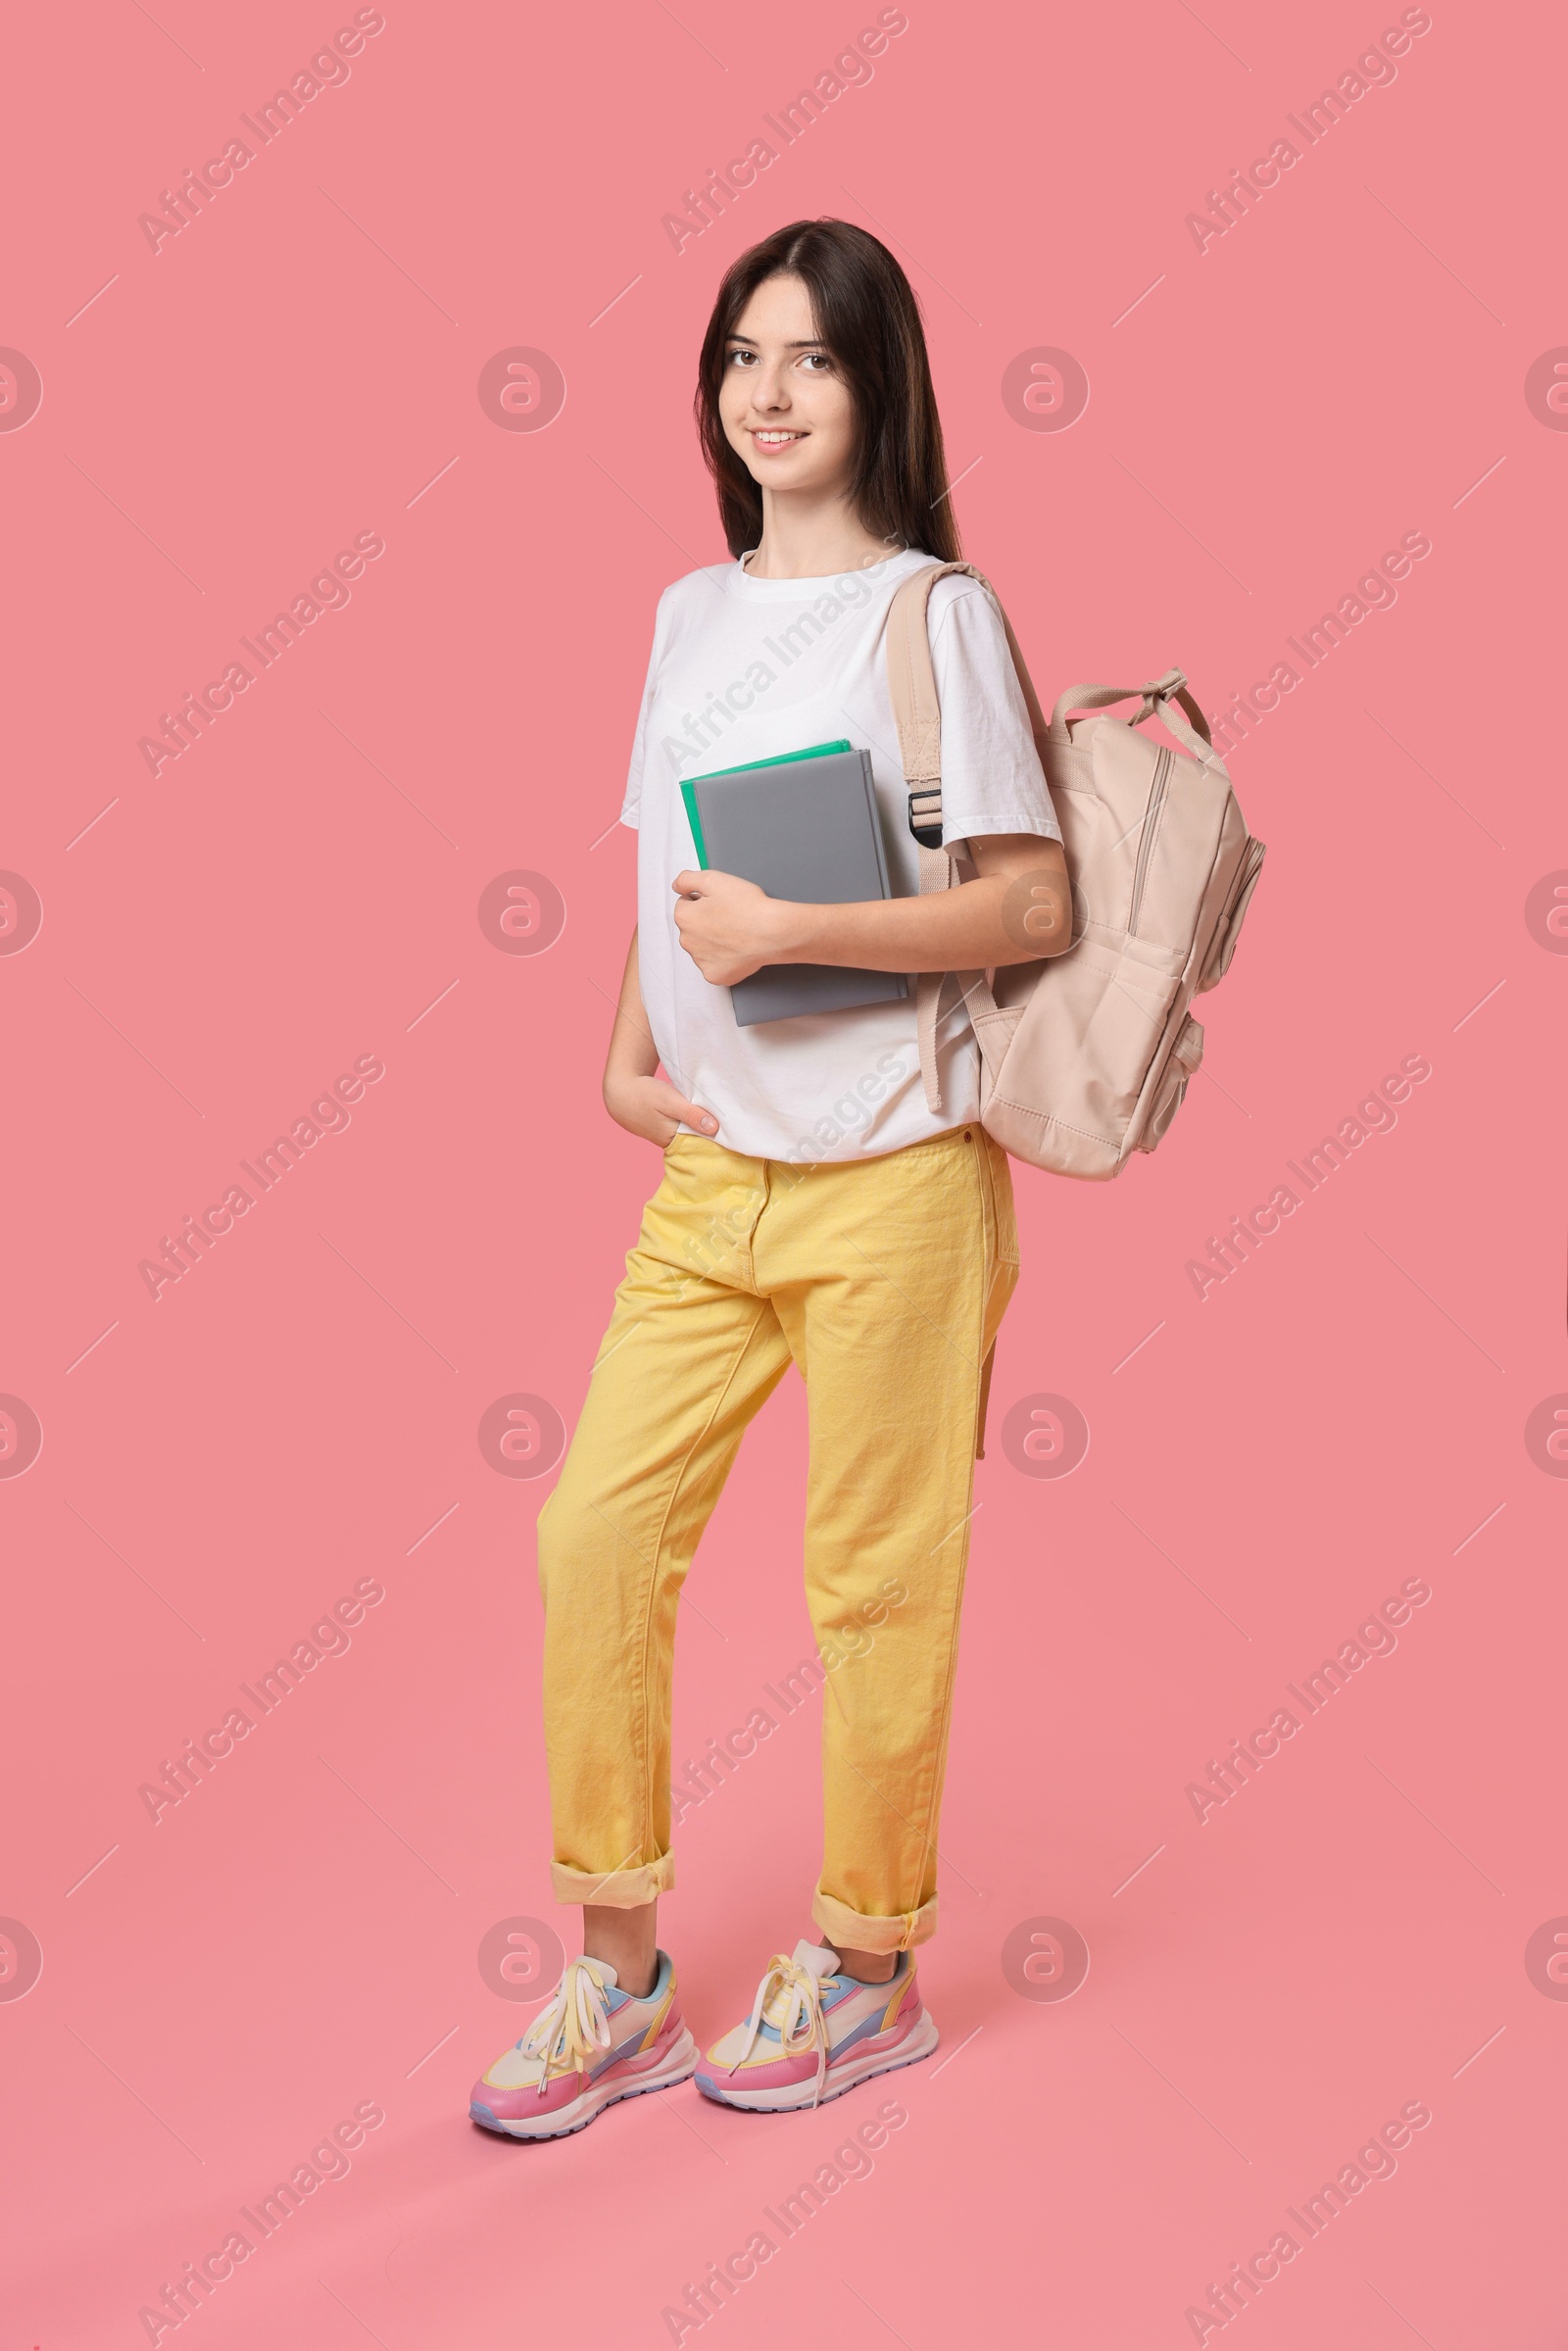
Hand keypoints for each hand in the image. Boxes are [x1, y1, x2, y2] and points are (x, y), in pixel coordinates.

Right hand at [603, 1067, 719, 1146]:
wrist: (619, 1091)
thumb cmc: (643, 1094)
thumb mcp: (669, 1100)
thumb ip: (691, 1114)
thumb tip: (714, 1129)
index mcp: (672, 1140)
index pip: (702, 1143)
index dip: (717, 1137)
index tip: (733, 1130)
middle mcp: (670, 1142)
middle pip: (697, 1139)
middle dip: (711, 1131)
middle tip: (730, 1120)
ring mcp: (666, 1136)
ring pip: (691, 1132)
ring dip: (701, 1124)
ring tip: (718, 1115)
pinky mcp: (664, 1128)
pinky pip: (683, 1127)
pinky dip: (692, 1120)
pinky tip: (700, 1112)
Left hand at [672, 868, 799, 984]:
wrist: (773, 932)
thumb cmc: (747, 907)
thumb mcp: (714, 879)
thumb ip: (687, 879)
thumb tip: (677, 885)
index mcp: (684, 917)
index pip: (685, 904)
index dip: (703, 899)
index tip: (719, 902)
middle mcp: (687, 942)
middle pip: (692, 927)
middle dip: (705, 921)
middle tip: (729, 916)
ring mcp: (701, 961)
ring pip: (702, 947)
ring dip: (713, 940)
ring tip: (735, 932)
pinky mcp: (715, 976)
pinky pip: (714, 965)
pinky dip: (723, 959)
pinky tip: (736, 948)